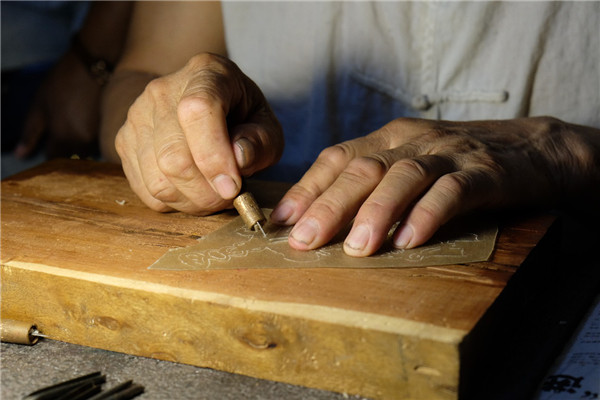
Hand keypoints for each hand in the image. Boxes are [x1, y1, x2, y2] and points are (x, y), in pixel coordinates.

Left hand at [15, 51, 101, 158]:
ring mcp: (97, 137)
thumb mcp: (39, 107)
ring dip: (79, 148)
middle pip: (72, 160)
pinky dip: (89, 140)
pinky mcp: (107, 130)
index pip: (53, 159)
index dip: (49, 154)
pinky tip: (84, 126)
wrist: (92, 69)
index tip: (47, 146)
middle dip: (65, 153)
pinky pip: (96, 144)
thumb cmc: (61, 84)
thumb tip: (20, 155)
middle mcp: (81, 142)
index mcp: (62, 137)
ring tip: (73, 132)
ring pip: (86, 153)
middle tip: (61, 140)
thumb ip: (30, 133)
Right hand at [115, 53, 283, 214]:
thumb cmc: (241, 115)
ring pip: (158, 180)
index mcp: (206, 74)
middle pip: (174, 157)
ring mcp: (137, 116)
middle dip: (207, 192)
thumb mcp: (266, 124)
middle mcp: (162, 91)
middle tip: (229, 197)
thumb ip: (260, 141)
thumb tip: (238, 158)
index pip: (198, 111)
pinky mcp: (124, 141)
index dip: (214, 156)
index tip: (233, 187)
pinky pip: (145, 190)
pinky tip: (192, 192)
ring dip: (191, 202)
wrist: (200, 103)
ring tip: (213, 195)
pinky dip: (173, 203)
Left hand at [271, 117, 596, 256]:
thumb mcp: (409, 166)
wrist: (530, 149)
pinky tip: (409, 241)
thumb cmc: (457, 165)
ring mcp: (447, 153)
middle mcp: (411, 141)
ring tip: (357, 249)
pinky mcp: (483, 171)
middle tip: (305, 241)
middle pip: (363, 168)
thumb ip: (373, 185)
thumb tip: (323, 221)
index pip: (338, 158)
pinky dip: (427, 215)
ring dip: (376, 212)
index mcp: (388, 139)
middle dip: (329, 205)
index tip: (282, 221)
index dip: (308, 188)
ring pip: (403, 176)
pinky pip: (451, 191)